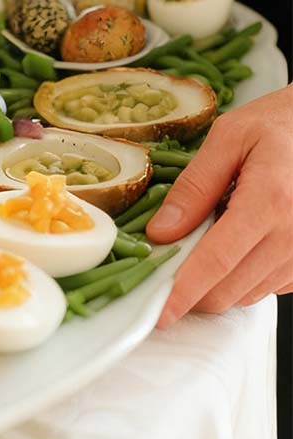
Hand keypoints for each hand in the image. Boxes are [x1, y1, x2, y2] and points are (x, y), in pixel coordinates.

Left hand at [148, 84, 292, 326]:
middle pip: (229, 290)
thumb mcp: (230, 138)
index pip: (216, 262)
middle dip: (192, 292)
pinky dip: (244, 278)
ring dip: (218, 285)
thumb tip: (161, 233)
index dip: (183, 293)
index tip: (158, 314)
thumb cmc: (282, 124)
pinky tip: (240, 246)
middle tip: (170, 267)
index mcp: (270, 200)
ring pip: (248, 295)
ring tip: (210, 243)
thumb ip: (193, 187)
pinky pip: (270, 287)